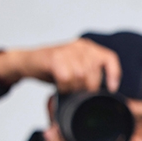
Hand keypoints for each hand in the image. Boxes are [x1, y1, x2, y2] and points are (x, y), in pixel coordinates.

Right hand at [0, 38, 120, 91]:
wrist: (28, 61)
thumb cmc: (53, 68)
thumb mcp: (75, 68)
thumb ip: (89, 75)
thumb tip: (105, 93)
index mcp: (88, 48)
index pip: (109, 58)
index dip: (113, 74)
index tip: (112, 88)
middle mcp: (80, 46)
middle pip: (94, 73)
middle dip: (86, 88)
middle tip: (75, 91)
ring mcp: (67, 51)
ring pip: (80, 77)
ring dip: (73, 88)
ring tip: (65, 87)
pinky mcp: (55, 58)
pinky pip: (66, 78)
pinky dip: (63, 87)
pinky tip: (59, 86)